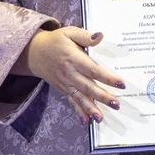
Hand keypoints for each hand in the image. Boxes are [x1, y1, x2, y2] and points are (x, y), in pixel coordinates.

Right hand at [11, 27, 125, 124]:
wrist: (34, 52)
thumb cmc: (55, 41)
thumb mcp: (69, 33)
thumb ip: (85, 36)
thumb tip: (100, 36)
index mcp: (73, 58)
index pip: (92, 70)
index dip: (106, 77)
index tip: (120, 84)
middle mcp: (69, 73)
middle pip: (88, 87)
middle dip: (103, 97)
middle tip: (116, 104)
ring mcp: (66, 83)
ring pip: (80, 98)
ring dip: (91, 108)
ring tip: (101, 118)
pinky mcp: (63, 89)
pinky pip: (71, 102)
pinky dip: (78, 112)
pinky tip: (86, 121)